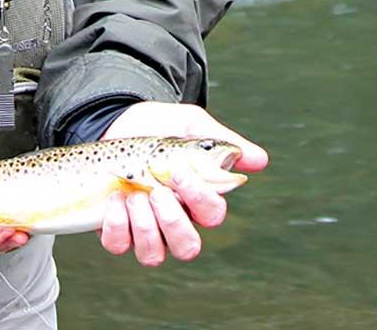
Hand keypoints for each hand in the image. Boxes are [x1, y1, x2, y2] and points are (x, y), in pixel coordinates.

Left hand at [97, 102, 268, 266]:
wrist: (117, 120)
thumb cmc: (161, 126)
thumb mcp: (192, 125)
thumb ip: (224, 142)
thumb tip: (260, 160)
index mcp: (198, 197)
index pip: (212, 215)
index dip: (200, 198)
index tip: (179, 172)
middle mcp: (175, 220)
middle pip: (187, 247)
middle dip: (172, 222)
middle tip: (157, 191)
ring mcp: (145, 228)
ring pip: (153, 255)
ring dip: (144, 226)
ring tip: (134, 195)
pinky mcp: (116, 229)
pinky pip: (118, 245)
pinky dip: (116, 225)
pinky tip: (116, 198)